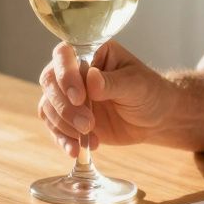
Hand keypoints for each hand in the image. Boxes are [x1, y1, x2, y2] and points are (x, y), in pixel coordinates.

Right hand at [37, 41, 174, 157]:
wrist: (156, 118)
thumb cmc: (149, 92)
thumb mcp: (136, 85)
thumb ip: (113, 82)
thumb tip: (91, 78)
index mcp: (92, 53)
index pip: (64, 55)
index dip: (65, 75)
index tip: (80, 98)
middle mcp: (75, 71)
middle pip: (50, 82)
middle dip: (65, 107)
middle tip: (88, 124)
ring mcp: (69, 95)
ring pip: (48, 106)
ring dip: (64, 125)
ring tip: (90, 136)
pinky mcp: (69, 118)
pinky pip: (54, 127)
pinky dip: (63, 139)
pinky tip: (77, 149)